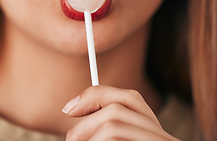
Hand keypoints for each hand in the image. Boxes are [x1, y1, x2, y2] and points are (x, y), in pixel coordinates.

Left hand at [62, 85, 179, 140]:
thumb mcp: (119, 137)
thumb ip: (107, 123)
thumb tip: (73, 108)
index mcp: (153, 129)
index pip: (129, 97)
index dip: (95, 96)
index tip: (69, 108)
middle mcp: (163, 135)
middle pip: (117, 108)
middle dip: (86, 123)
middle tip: (70, 139)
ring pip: (113, 125)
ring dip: (86, 136)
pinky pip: (113, 138)